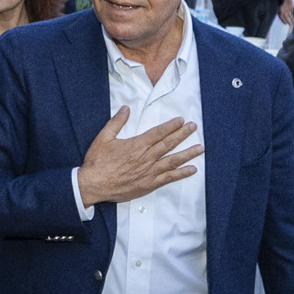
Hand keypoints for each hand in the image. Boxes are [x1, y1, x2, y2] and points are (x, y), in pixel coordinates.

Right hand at [75, 106, 201, 208]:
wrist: (93, 185)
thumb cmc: (97, 162)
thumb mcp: (103, 138)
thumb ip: (116, 122)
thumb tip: (125, 108)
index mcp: (136, 145)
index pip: (158, 132)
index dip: (171, 126)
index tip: (181, 120)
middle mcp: (146, 157)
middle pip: (169, 144)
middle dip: (183, 134)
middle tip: (194, 127)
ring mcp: (149, 172)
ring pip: (173, 160)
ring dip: (188, 153)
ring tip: (200, 148)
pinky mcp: (149, 184)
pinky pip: (169, 178)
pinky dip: (181, 173)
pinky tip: (192, 169)